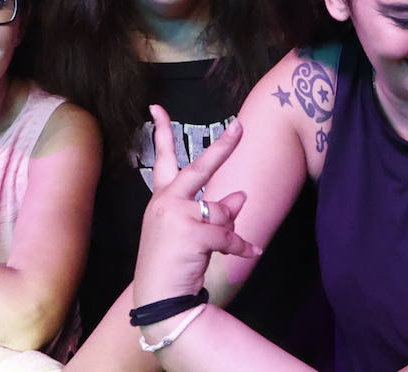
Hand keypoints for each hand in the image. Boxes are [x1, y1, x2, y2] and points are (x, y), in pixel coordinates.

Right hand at [131, 106, 259, 307]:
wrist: (159, 300)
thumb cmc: (173, 264)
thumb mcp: (189, 232)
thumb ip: (214, 210)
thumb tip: (241, 195)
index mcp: (162, 199)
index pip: (162, 159)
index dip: (161, 131)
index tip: (157, 108)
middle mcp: (166, 201)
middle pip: (200, 168)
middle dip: (223, 147)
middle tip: (239, 127)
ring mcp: (177, 216)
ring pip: (222, 210)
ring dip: (228, 230)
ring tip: (219, 248)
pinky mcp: (191, 233)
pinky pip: (229, 235)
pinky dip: (241, 247)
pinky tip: (251, 253)